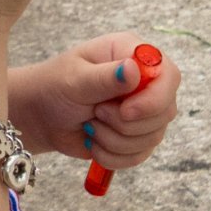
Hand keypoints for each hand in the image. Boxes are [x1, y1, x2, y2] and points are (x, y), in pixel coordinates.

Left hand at [12, 38, 179, 166]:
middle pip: (165, 112)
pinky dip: (113, 155)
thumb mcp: (74, 79)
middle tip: (95, 113)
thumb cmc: (54, 87)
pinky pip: (140, 155)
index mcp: (133, 54)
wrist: (41, 116)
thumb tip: (133, 70)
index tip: (125, 111)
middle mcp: (146, 81)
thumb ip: (104, 77)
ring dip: (114, 140)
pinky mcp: (137, 136)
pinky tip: (93, 142)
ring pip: (153, 137)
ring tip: (90, 125)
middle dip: (125, 124)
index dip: (154, 99)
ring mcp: (145, 110)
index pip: (169, 76)